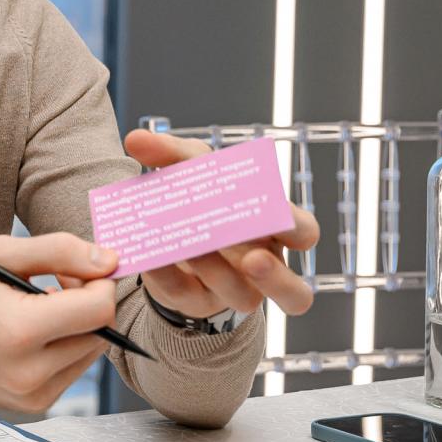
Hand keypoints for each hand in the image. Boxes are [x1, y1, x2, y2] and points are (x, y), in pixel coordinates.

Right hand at [0, 232, 118, 412]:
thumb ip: (58, 251)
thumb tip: (108, 260)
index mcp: (19, 330)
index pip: (98, 308)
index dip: (98, 281)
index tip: (78, 268)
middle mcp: (30, 372)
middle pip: (100, 331)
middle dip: (88, 301)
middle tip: (56, 282)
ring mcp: (33, 395)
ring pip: (91, 351)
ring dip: (78, 325)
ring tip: (40, 307)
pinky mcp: (35, 404)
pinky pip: (73, 370)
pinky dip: (64, 347)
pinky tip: (33, 334)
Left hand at [123, 129, 321, 320]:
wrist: (162, 239)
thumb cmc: (197, 200)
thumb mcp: (190, 170)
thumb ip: (170, 153)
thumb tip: (137, 139)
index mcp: (274, 231)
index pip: (304, 233)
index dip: (298, 230)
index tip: (281, 218)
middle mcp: (262, 268)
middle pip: (293, 290)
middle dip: (275, 275)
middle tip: (253, 258)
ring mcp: (232, 291)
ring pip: (245, 301)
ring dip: (220, 275)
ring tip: (195, 250)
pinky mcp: (195, 302)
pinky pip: (186, 296)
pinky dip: (168, 277)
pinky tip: (151, 259)